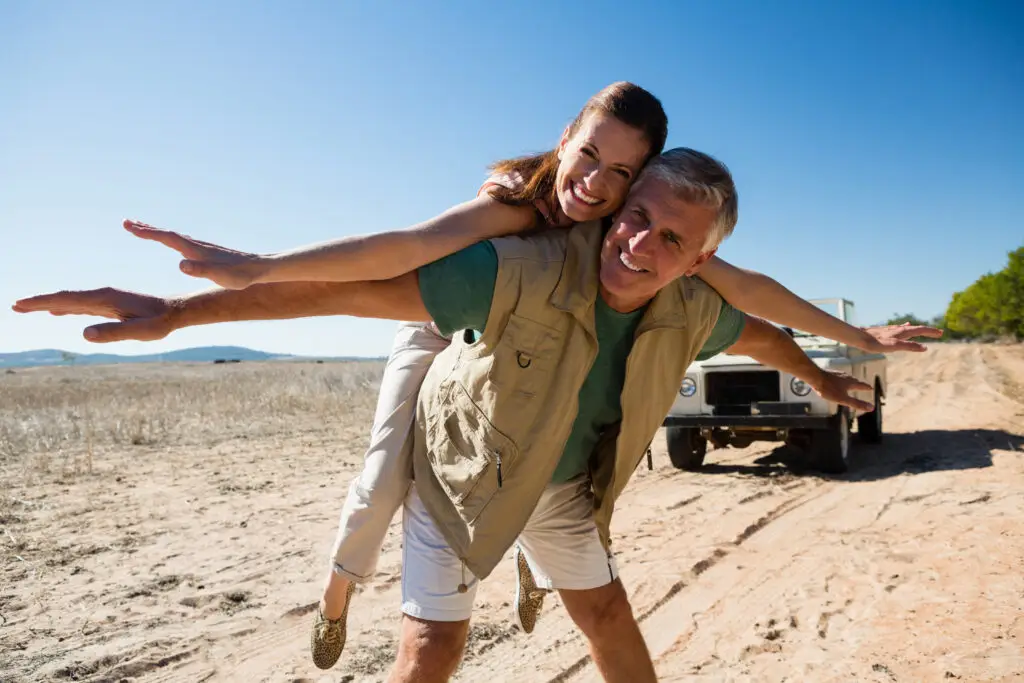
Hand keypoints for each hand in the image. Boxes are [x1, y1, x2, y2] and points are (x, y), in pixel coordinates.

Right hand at [12, 288, 175, 342]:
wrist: (177, 310)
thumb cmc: (161, 322)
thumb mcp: (141, 331)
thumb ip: (114, 332)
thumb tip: (84, 334)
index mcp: (106, 298)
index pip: (67, 300)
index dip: (42, 302)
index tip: (21, 304)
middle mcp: (103, 295)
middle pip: (64, 298)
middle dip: (38, 302)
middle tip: (13, 305)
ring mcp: (106, 299)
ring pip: (71, 301)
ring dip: (48, 304)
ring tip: (27, 308)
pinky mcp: (111, 305)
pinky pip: (83, 306)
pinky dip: (65, 307)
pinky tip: (57, 311)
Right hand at [124, 219, 265, 288]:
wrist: (259, 268)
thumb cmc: (240, 276)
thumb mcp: (220, 276)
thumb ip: (201, 271)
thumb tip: (181, 265)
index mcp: (195, 250)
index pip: (167, 238)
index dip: (147, 232)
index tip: (128, 226)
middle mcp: (196, 245)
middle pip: (166, 233)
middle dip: (145, 228)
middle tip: (125, 222)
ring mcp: (201, 247)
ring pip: (173, 236)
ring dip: (155, 231)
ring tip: (140, 228)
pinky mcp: (206, 252)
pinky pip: (181, 241)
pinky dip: (169, 237)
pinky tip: (170, 240)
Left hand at [809, 369, 874, 411]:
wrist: (815, 377)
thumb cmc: (829, 389)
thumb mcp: (843, 399)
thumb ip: (857, 403)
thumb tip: (871, 408)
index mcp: (850, 383)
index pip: (861, 385)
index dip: (866, 387)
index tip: (871, 388)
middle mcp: (845, 377)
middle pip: (854, 380)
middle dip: (858, 383)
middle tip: (861, 385)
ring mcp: (837, 374)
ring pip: (846, 377)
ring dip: (849, 380)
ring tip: (850, 382)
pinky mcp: (829, 373)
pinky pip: (837, 376)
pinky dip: (839, 378)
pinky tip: (835, 379)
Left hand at [860, 322, 943, 352]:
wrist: (860, 338)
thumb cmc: (876, 343)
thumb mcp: (895, 346)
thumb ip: (910, 346)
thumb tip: (925, 348)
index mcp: (902, 331)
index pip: (921, 330)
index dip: (931, 332)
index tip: (941, 333)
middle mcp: (898, 329)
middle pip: (916, 328)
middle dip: (928, 330)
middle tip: (938, 332)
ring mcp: (892, 329)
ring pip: (908, 328)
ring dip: (918, 329)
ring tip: (924, 329)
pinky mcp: (886, 331)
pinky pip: (900, 328)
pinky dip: (906, 328)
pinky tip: (904, 326)